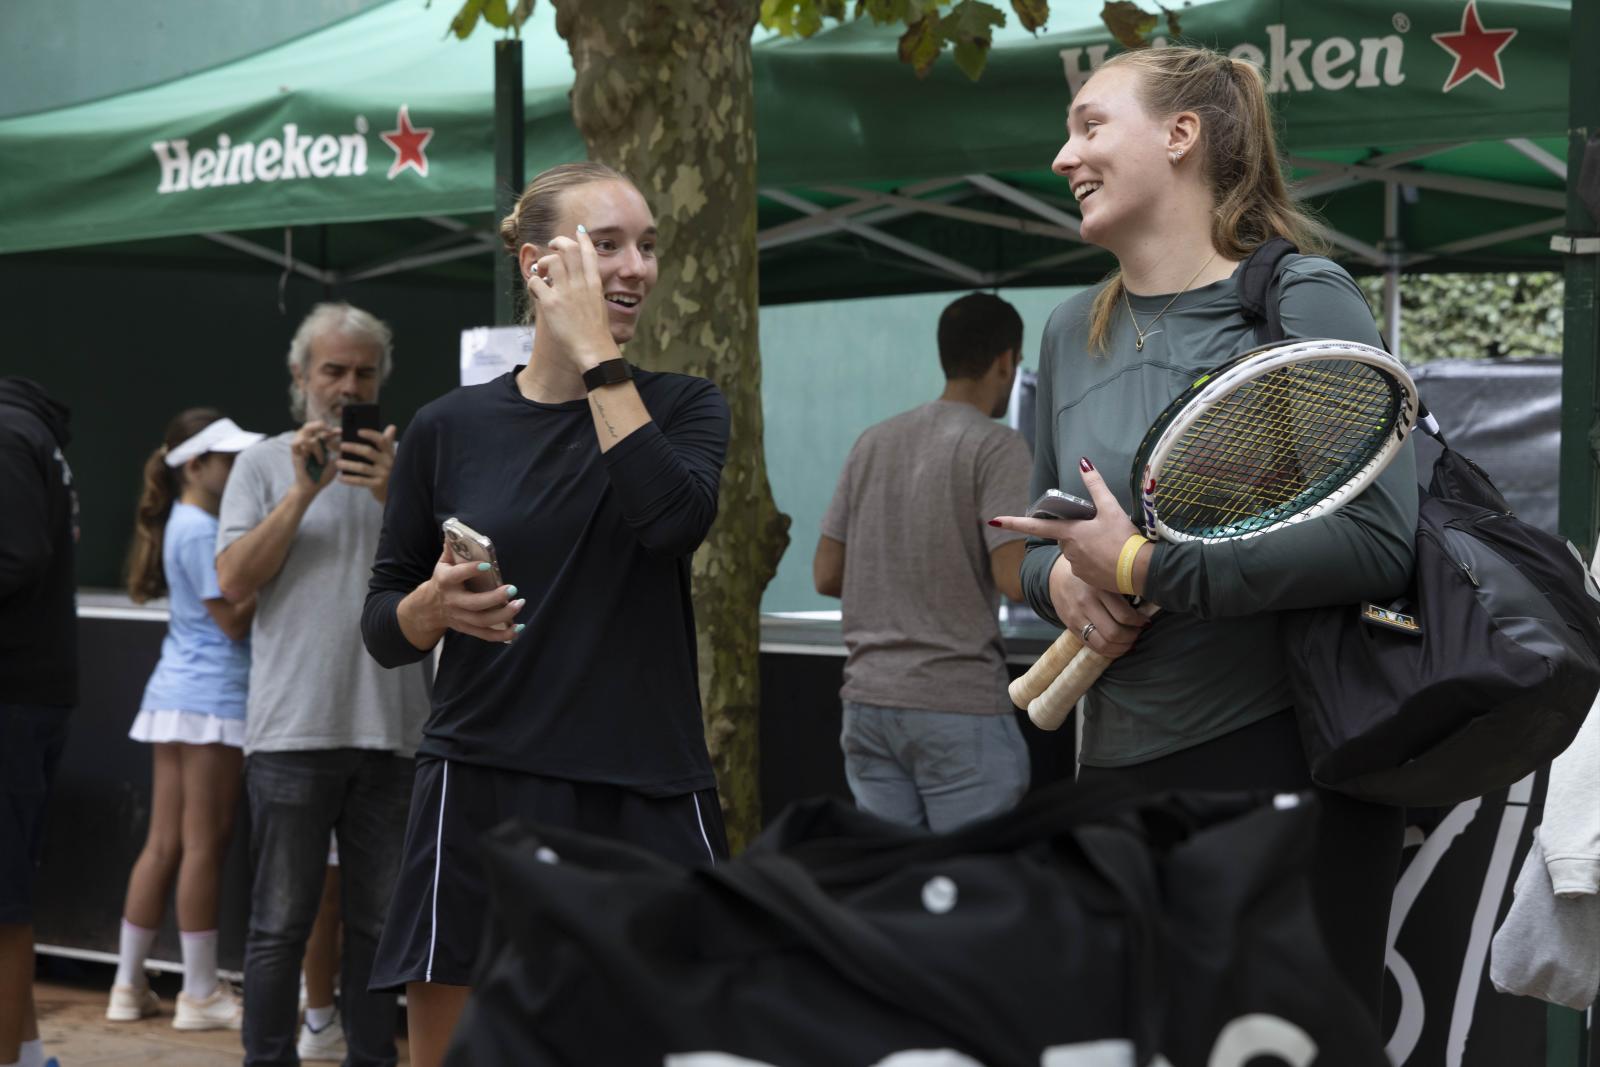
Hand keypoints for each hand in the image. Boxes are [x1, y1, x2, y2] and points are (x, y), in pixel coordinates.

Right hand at [290, 421, 338, 494]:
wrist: (312, 487)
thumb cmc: (323, 475)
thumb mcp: (336, 462)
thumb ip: (340, 452)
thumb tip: (350, 442)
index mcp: (319, 443)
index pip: (324, 431)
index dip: (332, 429)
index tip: (341, 431)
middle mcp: (309, 443)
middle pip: (310, 426)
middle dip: (319, 425)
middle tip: (329, 430)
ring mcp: (301, 447)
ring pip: (305, 434)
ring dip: (316, 446)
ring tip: (322, 460)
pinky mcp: (294, 454)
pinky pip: (295, 443)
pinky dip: (303, 446)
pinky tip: (310, 455)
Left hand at [338, 425, 397, 504]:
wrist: (396, 491)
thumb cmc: (388, 469)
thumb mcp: (390, 456)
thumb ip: (388, 442)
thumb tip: (392, 427)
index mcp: (389, 452)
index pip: (381, 440)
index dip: (370, 434)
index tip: (358, 431)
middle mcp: (388, 462)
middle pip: (368, 452)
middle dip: (353, 448)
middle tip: (341, 446)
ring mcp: (383, 474)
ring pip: (362, 467)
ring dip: (348, 464)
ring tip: (336, 463)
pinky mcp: (378, 485)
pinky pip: (361, 481)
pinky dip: (349, 479)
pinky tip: (340, 478)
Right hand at [423, 543, 524, 643]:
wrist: (429, 607)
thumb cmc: (443, 580)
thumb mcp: (443, 563)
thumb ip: (451, 548)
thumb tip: (455, 530)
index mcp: (445, 581)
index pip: (457, 575)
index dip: (471, 570)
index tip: (487, 565)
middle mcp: (453, 601)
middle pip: (474, 603)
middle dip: (495, 598)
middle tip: (512, 589)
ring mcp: (460, 617)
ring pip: (482, 621)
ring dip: (503, 616)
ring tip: (519, 605)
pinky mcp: (468, 628)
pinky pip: (486, 635)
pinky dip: (502, 635)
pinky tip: (518, 629)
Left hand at [525, 227, 620, 374]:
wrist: (594, 349)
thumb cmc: (597, 334)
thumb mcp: (599, 306)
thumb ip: (589, 292)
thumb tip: (580, 285)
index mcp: (594, 285)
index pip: (590, 254)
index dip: (584, 239)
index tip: (579, 230)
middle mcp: (581, 284)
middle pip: (569, 250)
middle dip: (559, 242)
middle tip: (552, 244)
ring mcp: (566, 292)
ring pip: (551, 261)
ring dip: (543, 263)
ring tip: (541, 272)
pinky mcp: (551, 303)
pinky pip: (535, 282)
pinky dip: (533, 283)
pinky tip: (536, 291)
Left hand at [989, 458, 1140, 592]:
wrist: (1140, 570)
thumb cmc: (1125, 539)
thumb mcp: (1111, 508)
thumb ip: (1095, 485)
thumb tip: (1083, 462)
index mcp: (1069, 533)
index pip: (1035, 526)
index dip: (1013, 522)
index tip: (993, 520)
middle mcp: (1068, 551)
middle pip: (1064, 537)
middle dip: (1076, 532)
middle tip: (1100, 530)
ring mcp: (1076, 567)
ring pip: (1075, 552)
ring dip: (1087, 546)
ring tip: (1109, 545)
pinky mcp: (1087, 579)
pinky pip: (1085, 566)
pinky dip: (1094, 560)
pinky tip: (1111, 558)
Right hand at [1046, 555, 1147, 657]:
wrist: (1057, 577)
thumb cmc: (1089, 577)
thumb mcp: (1104, 577)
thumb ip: (1121, 590)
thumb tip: (1147, 608)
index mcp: (1099, 588)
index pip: (1124, 615)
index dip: (1139, 623)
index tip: (1145, 622)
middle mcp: (1086, 604)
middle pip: (1114, 633)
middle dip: (1131, 637)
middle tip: (1139, 633)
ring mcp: (1077, 618)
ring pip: (1103, 644)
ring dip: (1121, 647)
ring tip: (1130, 642)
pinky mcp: (1071, 628)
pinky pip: (1093, 647)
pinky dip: (1109, 651)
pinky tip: (1117, 647)